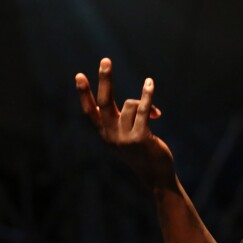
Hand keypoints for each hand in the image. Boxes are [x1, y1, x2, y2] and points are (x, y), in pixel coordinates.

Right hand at [75, 58, 174, 189]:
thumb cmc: (143, 154)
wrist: (156, 176)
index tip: (79, 75)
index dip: (84, 94)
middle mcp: (111, 136)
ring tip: (156, 114)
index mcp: (104, 135)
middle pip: (104, 101)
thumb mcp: (128, 137)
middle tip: (106, 60)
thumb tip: (136, 102)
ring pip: (130, 105)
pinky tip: (149, 83)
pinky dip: (147, 95)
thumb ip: (125, 120)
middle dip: (105, 80)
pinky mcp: (141, 138)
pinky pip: (144, 110)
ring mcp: (125, 138)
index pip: (90, 111)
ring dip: (145, 103)